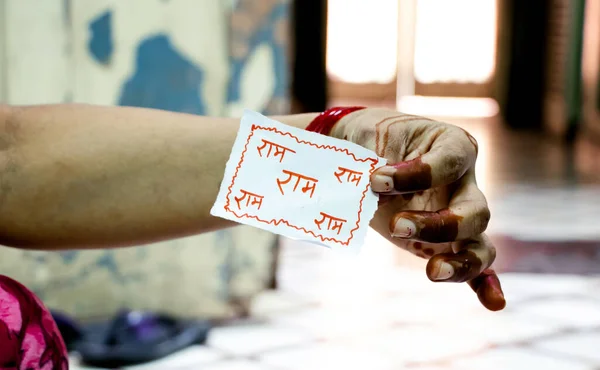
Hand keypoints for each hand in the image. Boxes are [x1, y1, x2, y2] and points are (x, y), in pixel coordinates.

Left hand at [330, 108, 504, 310]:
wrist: (365, 150)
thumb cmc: (370, 139)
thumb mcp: (369, 138)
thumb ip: (370, 162)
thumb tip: (365, 190)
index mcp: (452, 145)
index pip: (449, 162)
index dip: (416, 174)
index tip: (375, 179)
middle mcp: (463, 181)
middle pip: (475, 210)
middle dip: (438, 225)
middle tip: (395, 226)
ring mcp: (457, 213)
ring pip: (478, 243)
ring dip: (460, 262)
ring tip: (432, 272)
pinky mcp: (444, 240)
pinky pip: (472, 261)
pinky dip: (483, 283)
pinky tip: (493, 303)